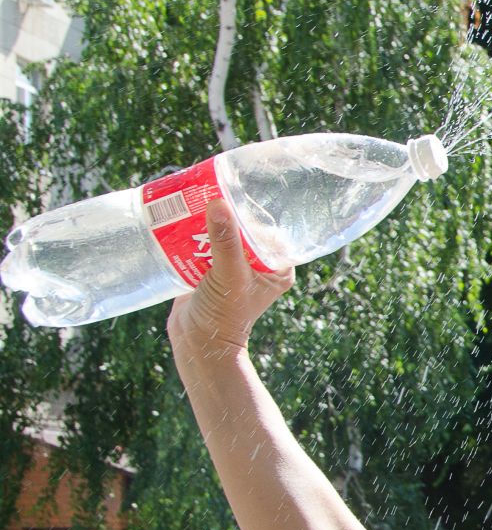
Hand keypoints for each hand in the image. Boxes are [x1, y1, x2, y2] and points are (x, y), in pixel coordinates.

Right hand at [167, 198, 295, 359]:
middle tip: (205, 187)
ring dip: (206, 219)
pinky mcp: (209, 268)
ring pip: (222, 233)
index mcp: (277, 267)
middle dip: (226, 211)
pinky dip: (192, 231)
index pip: (270, 230)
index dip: (253, 211)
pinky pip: (203, 243)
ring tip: (189, 197)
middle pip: (243, 228)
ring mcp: (232, 266)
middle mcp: (258, 265)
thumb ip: (225, 241)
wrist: (197, 342)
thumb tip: (220, 204)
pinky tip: (177, 215)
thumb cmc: (224, 315)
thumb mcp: (229, 275)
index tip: (234, 189)